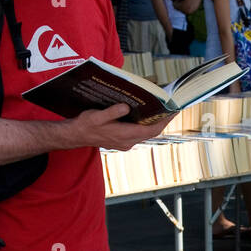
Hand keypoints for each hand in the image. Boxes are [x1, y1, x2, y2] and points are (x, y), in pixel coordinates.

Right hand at [62, 103, 176, 151]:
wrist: (76, 135)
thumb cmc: (86, 125)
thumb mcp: (97, 115)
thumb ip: (112, 112)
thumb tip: (126, 107)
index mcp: (124, 135)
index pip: (151, 129)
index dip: (164, 121)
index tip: (173, 111)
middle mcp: (128, 141)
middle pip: (152, 131)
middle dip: (163, 120)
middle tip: (171, 107)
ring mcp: (126, 143)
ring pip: (146, 133)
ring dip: (155, 123)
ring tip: (161, 110)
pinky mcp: (123, 142)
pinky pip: (139, 134)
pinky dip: (145, 125)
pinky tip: (146, 115)